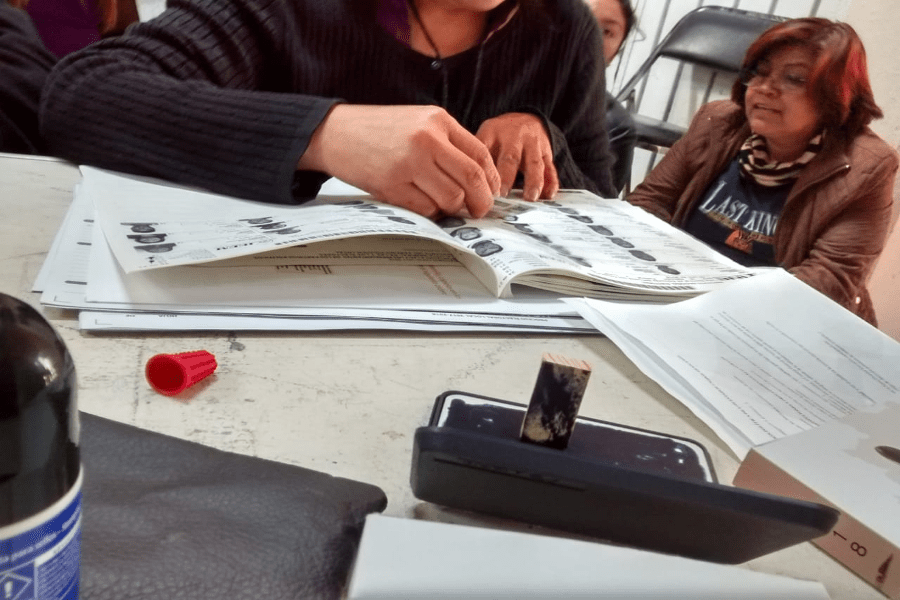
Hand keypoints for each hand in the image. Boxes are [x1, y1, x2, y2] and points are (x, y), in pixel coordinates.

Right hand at [298, 104, 500, 217]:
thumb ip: (447, 143)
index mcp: (438, 120)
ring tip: (447, 206)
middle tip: (480, 210)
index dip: (491, 179)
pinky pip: (426, 208)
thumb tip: (477, 178)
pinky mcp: (392, 184)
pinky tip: (425, 205)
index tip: (492, 192)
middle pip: (472, 178)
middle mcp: (427, 139)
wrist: (336, 132)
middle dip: (482, 201)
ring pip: (452, 197)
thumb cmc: (378, 129)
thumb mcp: (418, 121)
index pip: (480, 154)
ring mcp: (409, 162)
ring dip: (454, 208)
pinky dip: (431, 212)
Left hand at [476, 112, 558, 201]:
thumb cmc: (497, 138)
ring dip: (533, 181)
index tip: (479, 186)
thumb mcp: (483, 137)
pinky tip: (548, 195)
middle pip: (510, 157)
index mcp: (492, 133)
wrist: (525, 120)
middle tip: (501, 195)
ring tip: (530, 197)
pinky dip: (551, 182)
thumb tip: (461, 188)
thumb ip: (474, 157)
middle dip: (506, 177)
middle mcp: (514, 137)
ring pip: (534, 163)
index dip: (483, 168)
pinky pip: (550, 167)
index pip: (485, 149)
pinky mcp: (546, 153)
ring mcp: (533, 144)